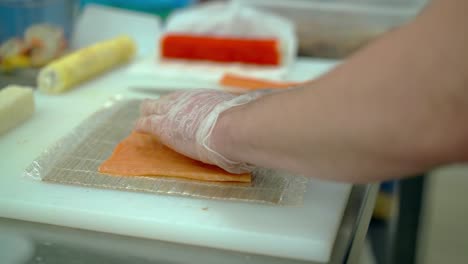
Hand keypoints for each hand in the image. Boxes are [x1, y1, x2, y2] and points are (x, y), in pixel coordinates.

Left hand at [135, 89, 261, 173]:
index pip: (185, 100)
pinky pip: (145, 123)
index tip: (180, 113)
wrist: (232, 128)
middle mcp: (186, 101)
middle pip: (165, 101)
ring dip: (148, 115)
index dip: (180, 107)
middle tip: (156, 114)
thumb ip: (237, 116)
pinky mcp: (162, 126)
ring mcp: (172, 112)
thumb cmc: (240, 123)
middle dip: (160, 108)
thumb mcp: (238, 114)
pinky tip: (138, 128)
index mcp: (203, 99)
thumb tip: (251, 117)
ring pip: (150, 108)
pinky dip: (141, 126)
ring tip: (143, 120)